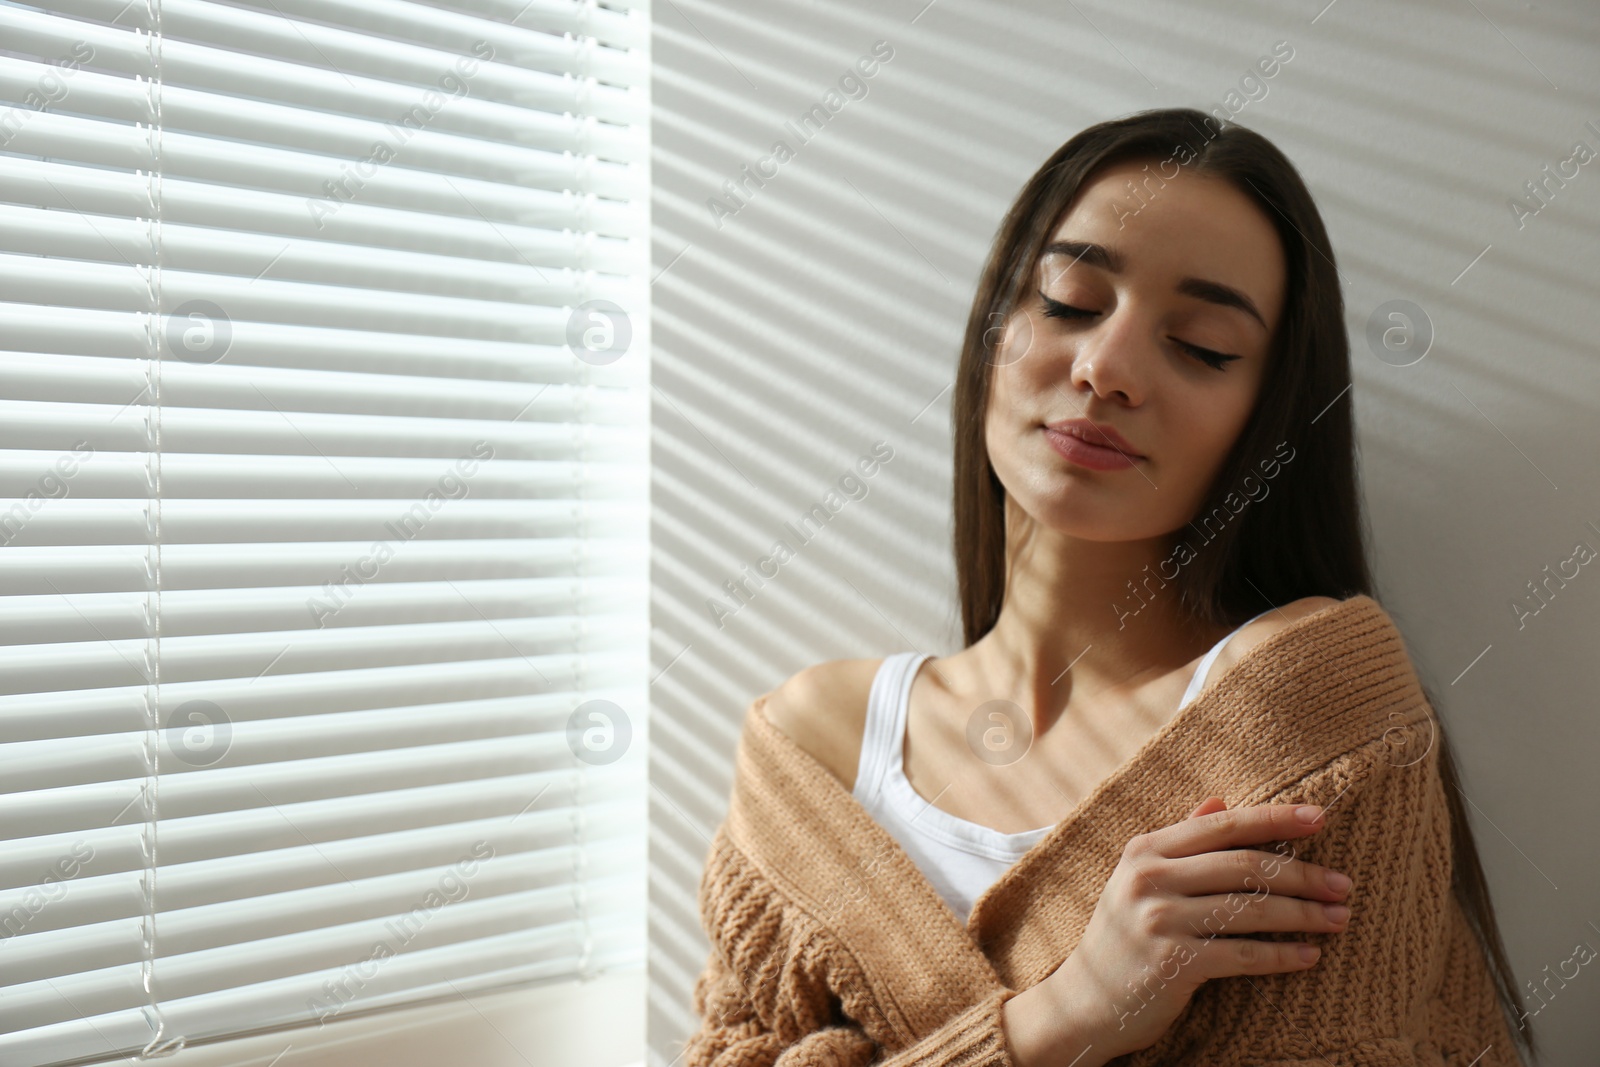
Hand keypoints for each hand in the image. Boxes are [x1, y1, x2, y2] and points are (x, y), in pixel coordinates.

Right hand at [1037, 797, 1352, 1064]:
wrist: (1085, 1000)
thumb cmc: (1124, 935)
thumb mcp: (1140, 879)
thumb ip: (1181, 841)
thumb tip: (1220, 800)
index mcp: (1145, 849)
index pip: (1223, 825)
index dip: (1275, 818)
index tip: (1320, 817)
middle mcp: (1149, 878)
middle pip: (1245, 866)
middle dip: (1303, 874)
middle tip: (1344, 884)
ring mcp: (1158, 921)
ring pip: (1250, 911)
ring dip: (1304, 916)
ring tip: (1339, 919)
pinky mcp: (1172, 963)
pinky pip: (1242, 955)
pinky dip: (1281, 956)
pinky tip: (1309, 956)